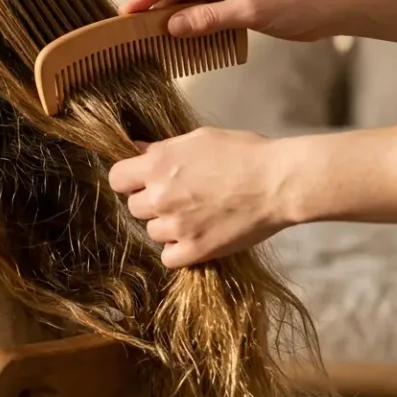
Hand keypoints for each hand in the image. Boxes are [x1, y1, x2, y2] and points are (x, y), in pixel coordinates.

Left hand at [107, 127, 294, 267]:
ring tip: (195, 215)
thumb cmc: (244, 153)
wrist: (279, 182)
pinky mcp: (195, 250)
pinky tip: (196, 237)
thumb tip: (138, 150)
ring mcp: (176, 225)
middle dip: (151, 203)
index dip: (129, 180)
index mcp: (158, 164)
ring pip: (152, 232)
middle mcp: (161, 196)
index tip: (143, 182)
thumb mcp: (200, 138)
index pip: (117, 178)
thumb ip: (164, 148)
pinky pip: (168, 257)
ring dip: (167, 226)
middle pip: (134, 207)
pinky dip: (179, 250)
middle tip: (179, 198)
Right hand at [117, 0, 347, 41]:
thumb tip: (172, 27)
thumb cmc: (299, 0)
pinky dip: (194, 26)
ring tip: (153, 40)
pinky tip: (181, 42)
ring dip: (176, 20)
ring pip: (190, 1)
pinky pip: (205, 11)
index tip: (129, 12)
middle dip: (159, 9)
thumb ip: (209, 19)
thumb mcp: (251, 11)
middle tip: (134, 30)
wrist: (333, 7)